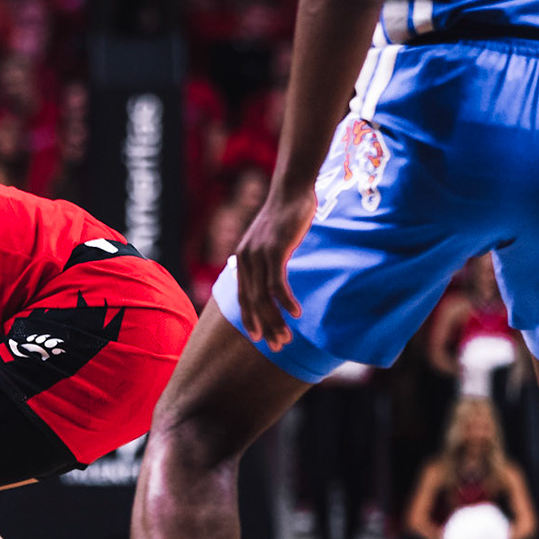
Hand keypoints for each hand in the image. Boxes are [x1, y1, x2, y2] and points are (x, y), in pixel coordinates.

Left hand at [232, 187, 314, 349]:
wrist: (291, 191)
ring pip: (264, 297)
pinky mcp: (274, 250)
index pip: (243, 297)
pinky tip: (296, 314)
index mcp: (243, 260)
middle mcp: (245, 260)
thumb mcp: (272, 243)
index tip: (259, 338)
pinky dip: (285, 301)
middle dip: (265, 327)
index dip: (250, 319)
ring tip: (287, 338)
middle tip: (278, 346)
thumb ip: (268, 262)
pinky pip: (277, 283)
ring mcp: (258, 255)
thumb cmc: (285, 218)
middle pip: (253, 302)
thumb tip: (272, 280)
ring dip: (276, 320)